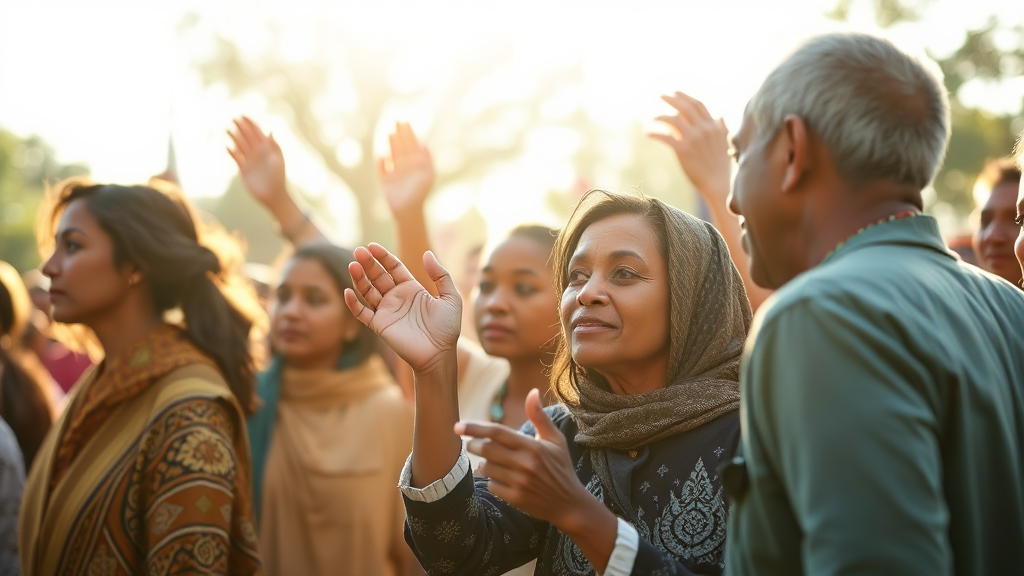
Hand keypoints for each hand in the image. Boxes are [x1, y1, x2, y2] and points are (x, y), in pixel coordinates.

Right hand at [227, 116, 288, 209]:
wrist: (273, 194)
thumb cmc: (279, 176)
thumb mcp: (277, 159)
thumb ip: (274, 144)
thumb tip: (270, 130)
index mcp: (266, 148)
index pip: (257, 132)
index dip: (250, 123)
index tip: (242, 115)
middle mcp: (257, 152)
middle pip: (247, 136)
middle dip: (241, 127)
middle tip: (234, 118)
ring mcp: (250, 160)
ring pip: (240, 145)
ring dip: (234, 137)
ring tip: (227, 129)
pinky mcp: (244, 169)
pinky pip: (236, 158)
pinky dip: (232, 152)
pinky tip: (227, 147)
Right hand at [345, 244, 461, 370]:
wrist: (439, 353)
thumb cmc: (447, 328)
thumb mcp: (450, 297)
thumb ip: (440, 275)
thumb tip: (426, 253)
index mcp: (412, 289)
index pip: (393, 268)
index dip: (383, 256)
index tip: (372, 246)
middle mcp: (396, 298)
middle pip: (378, 276)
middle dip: (368, 264)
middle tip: (358, 252)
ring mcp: (387, 311)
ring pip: (368, 291)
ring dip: (359, 279)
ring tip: (353, 265)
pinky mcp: (379, 325)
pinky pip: (362, 313)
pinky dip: (353, 304)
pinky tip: (348, 291)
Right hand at [378, 122, 434, 215]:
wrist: (410, 211)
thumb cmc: (421, 193)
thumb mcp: (427, 174)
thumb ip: (426, 159)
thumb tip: (424, 143)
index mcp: (415, 164)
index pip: (411, 145)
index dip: (409, 133)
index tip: (405, 122)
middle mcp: (405, 166)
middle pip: (402, 147)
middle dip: (400, 134)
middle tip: (398, 121)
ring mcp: (395, 173)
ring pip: (392, 155)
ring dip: (391, 145)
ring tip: (390, 134)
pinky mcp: (386, 182)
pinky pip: (382, 170)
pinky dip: (381, 164)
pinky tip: (382, 157)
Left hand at [459, 390, 592, 526]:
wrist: (569, 503)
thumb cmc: (561, 467)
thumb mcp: (555, 440)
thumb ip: (539, 416)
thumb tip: (533, 392)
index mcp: (533, 446)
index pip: (497, 433)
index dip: (475, 428)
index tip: (458, 426)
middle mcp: (525, 463)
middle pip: (486, 450)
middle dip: (473, 445)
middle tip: (472, 444)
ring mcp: (519, 482)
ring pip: (486, 468)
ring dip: (483, 463)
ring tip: (489, 461)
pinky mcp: (516, 499)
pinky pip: (492, 486)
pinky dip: (491, 480)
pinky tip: (500, 478)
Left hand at [650, 92, 731, 206]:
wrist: (718, 185)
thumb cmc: (720, 167)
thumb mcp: (724, 143)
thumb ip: (721, 128)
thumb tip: (719, 116)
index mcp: (713, 126)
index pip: (698, 105)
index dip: (686, 97)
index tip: (676, 93)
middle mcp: (704, 129)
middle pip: (685, 107)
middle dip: (672, 99)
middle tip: (661, 95)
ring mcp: (693, 139)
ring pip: (673, 120)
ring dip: (660, 117)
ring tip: (652, 118)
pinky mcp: (683, 150)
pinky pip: (665, 137)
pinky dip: (654, 133)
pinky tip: (648, 133)